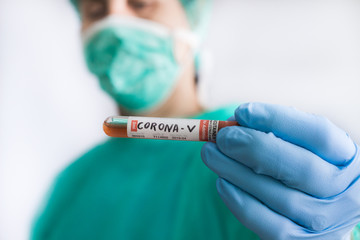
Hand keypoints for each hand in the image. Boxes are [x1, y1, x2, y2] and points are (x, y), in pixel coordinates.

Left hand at [202, 103, 359, 238]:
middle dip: (255, 147)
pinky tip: (222, 182)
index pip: (319, 134)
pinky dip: (239, 200)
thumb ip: (277, 133)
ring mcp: (324, 222)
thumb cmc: (302, 172)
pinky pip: (266, 223)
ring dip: (236, 171)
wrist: (317, 214)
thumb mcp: (302, 148)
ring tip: (211, 154)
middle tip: (223, 137)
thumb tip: (237, 123)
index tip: (242, 112)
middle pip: (302, 168)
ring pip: (278, 195)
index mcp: (347, 159)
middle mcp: (344, 192)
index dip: (278, 120)